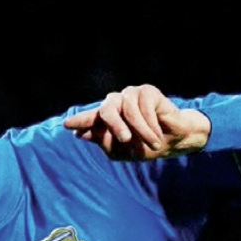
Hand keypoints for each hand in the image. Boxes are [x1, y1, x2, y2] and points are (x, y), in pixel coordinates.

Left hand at [63, 84, 209, 160]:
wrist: (174, 141)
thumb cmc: (145, 145)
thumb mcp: (121, 150)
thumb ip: (103, 142)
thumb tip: (81, 134)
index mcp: (105, 120)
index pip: (89, 118)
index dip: (79, 121)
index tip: (66, 125)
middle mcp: (115, 104)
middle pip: (106, 110)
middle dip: (115, 126)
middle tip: (126, 140)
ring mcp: (129, 95)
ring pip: (127, 110)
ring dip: (141, 130)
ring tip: (152, 144)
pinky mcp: (146, 91)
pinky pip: (144, 107)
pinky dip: (150, 124)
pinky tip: (157, 134)